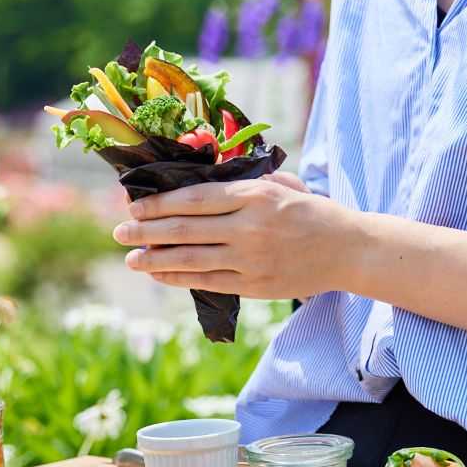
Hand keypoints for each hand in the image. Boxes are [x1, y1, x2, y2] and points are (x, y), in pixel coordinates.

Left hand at [112, 176, 359, 298]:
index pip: (194, 199)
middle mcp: (249, 227)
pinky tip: (159, 275)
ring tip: (131, 259)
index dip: (159, 204)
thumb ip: (242, 182)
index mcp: (254, 196)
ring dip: (155, 259)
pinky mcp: (253, 285)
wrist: (348, 249)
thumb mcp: (281, 185)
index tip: (133, 207)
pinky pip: (207, 282)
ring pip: (190, 259)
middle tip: (119, 233)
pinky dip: (179, 278)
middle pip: (184, 229)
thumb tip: (198, 181)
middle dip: (145, 232)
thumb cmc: (311, 212)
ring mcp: (250, 260)